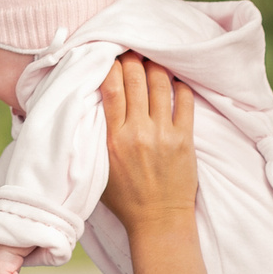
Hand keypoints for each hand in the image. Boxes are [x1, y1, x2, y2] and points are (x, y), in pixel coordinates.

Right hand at [98, 53, 196, 236]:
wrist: (158, 221)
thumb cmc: (125, 199)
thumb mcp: (99, 168)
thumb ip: (94, 138)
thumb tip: (87, 109)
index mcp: (113, 138)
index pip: (110, 87)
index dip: (111, 65)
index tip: (110, 57)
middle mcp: (138, 132)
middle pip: (135, 78)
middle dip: (132, 59)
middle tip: (132, 52)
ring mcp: (163, 134)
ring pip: (160, 83)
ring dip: (155, 67)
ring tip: (153, 62)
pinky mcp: (184, 139)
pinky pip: (185, 100)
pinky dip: (180, 86)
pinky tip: (175, 81)